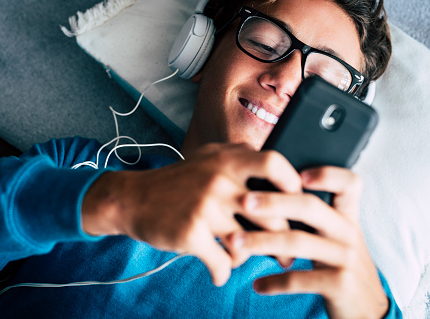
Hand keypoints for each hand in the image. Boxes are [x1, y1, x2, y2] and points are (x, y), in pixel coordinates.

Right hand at [81, 143, 301, 285]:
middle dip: (283, 240)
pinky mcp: (192, 234)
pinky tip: (218, 271)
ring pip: (248, 245)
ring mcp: (206, 207)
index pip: (274, 164)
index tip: (296, 202)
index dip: (292, 183)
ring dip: (247, 258)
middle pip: (272, 215)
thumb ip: (240, 158)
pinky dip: (223, 272)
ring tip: (240, 258)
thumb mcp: (208, 158)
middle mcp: (219, 180)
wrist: (132, 198)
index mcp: (226, 160)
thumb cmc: (177, 181)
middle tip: (286, 253)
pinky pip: (223, 262)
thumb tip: (279, 170)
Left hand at [225, 167, 388, 318]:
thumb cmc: (339, 265)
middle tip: (244, 201)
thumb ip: (315, 218)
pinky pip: (300, 279)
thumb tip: (267, 195)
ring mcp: (346, 258)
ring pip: (299, 242)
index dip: (327, 174)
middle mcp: (349, 233)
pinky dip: (274, 282)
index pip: (349, 184)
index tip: (296, 174)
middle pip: (310, 207)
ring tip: (235, 242)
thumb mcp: (335, 238)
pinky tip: (257, 285)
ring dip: (262, 241)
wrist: (368, 310)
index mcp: (347, 217)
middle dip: (274, 202)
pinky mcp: (341, 284)